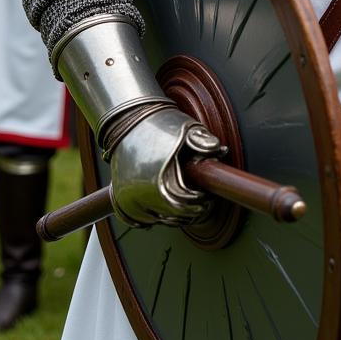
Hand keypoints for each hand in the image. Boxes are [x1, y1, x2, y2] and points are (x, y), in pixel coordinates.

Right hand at [110, 108, 224, 226]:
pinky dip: (153, 217)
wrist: (128, 120)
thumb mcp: (187, 128)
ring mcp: (128, 197)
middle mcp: (140, 193)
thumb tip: (220, 151)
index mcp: (159, 179)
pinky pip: (138, 219)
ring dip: (172, 215)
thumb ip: (204, 141)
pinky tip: (164, 207)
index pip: (184, 204)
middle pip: (171, 216)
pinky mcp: (120, 197)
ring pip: (156, 219)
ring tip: (185, 204)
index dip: (200, 203)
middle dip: (189, 212)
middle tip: (201, 204)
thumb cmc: (162, 124)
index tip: (208, 197)